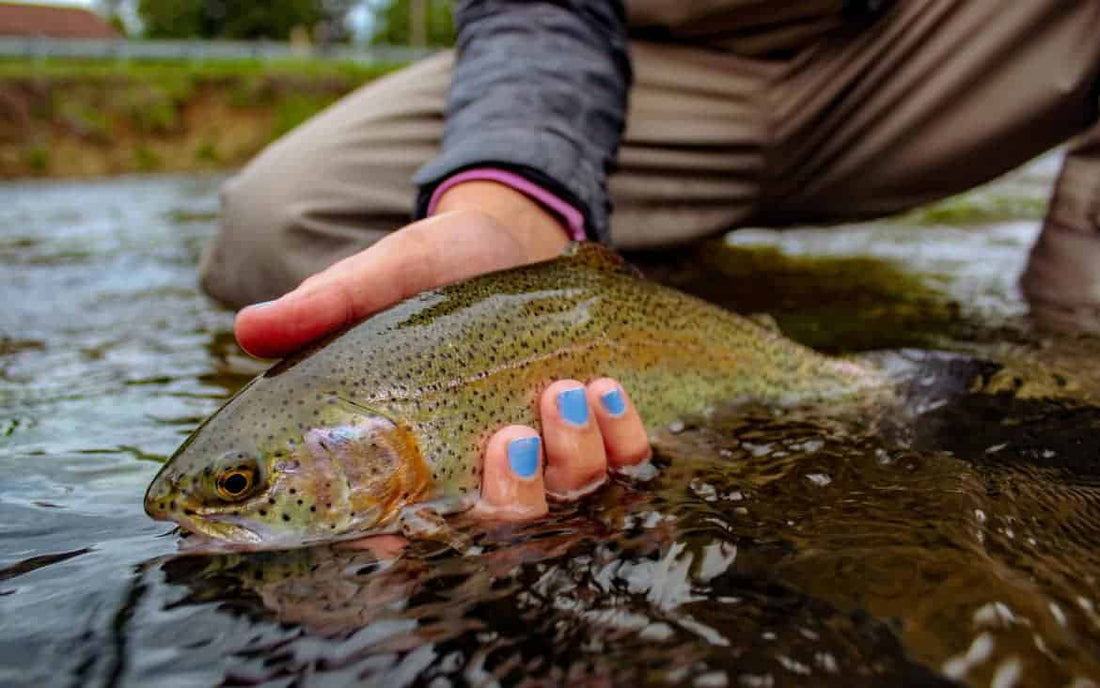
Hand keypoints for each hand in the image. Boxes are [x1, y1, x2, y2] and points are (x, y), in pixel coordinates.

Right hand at [233, 181, 651, 527]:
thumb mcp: (375, 279)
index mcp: (414, 450)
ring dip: (572, 452)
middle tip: (508, 435)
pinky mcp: (596, 423)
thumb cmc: (430, 266)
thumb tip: (247, 330)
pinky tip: (605, 387)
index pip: (396, 524)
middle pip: (498, 526)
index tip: (393, 542)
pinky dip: (621, 433)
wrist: (508, 237)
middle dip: (510, 495)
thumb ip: (322, 309)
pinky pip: (623, 458)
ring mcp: (544, 449)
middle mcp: (479, 464)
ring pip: (565, 494)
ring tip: (564, 389)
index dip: (391, 548)